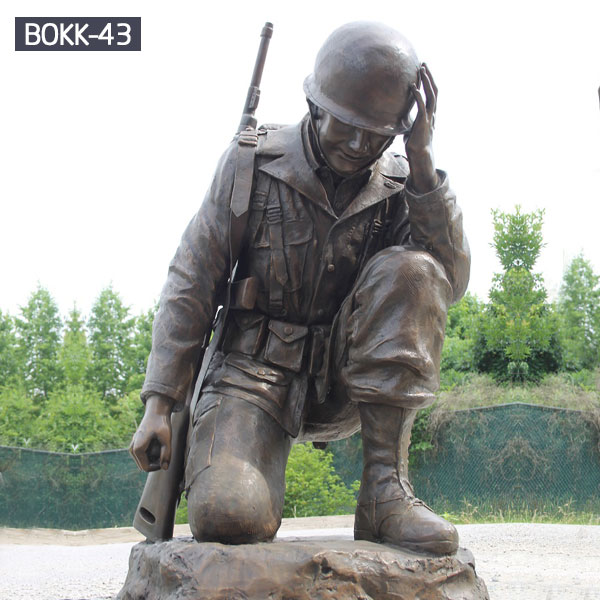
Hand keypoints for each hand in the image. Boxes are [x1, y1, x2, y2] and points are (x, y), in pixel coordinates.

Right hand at [129, 394, 173, 471]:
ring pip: (144, 460)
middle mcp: (132, 449)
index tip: (167, 457)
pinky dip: (152, 453)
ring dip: (153, 457)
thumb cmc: (161, 423)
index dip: (158, 466)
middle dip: (155, 462)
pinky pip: (144, 455)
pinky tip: (158, 443)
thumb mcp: (167, 438)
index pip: (146, 468)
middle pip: (144, 465)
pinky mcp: (136, 444)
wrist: (156, 411)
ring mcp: (132, 447)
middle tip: (165, 450)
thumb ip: (166, 453)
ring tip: (161, 445)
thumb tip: (165, 468)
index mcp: (137, 449)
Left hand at [405, 63, 438, 193]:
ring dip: (426, 81)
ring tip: (421, 69)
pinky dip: (418, 95)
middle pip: (434, 91)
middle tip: (424, 64)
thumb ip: (409, 123)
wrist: (419, 155)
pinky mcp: (423, 122)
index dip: (429, 83)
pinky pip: (421, 105)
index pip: (432, 95)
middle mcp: (432, 113)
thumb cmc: (414, 144)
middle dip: (429, 77)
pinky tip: (413, 86)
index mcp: (430, 114)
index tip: (423, 72)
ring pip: (431, 95)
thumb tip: (400, 122)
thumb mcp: (411, 130)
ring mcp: (429, 117)